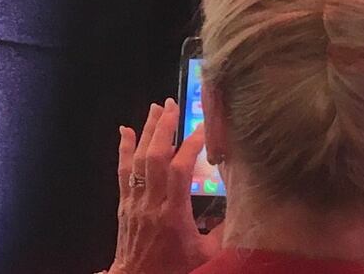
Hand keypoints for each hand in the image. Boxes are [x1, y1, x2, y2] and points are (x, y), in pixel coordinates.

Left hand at [109, 99, 218, 273]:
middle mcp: (151, 204)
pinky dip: (124, 149)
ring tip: (155, 109)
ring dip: (147, 131)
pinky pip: (122, 172)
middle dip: (163, 128)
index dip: (190, 146)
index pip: (179, 171)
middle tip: (172, 105)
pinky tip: (124, 131)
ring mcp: (135, 203)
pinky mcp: (124, 205)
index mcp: (173, 215)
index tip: (202, 129)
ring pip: (138, 160)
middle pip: (154, 157)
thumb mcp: (206, 255)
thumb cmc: (174, 270)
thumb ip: (223, 231)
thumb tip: (241, 206)